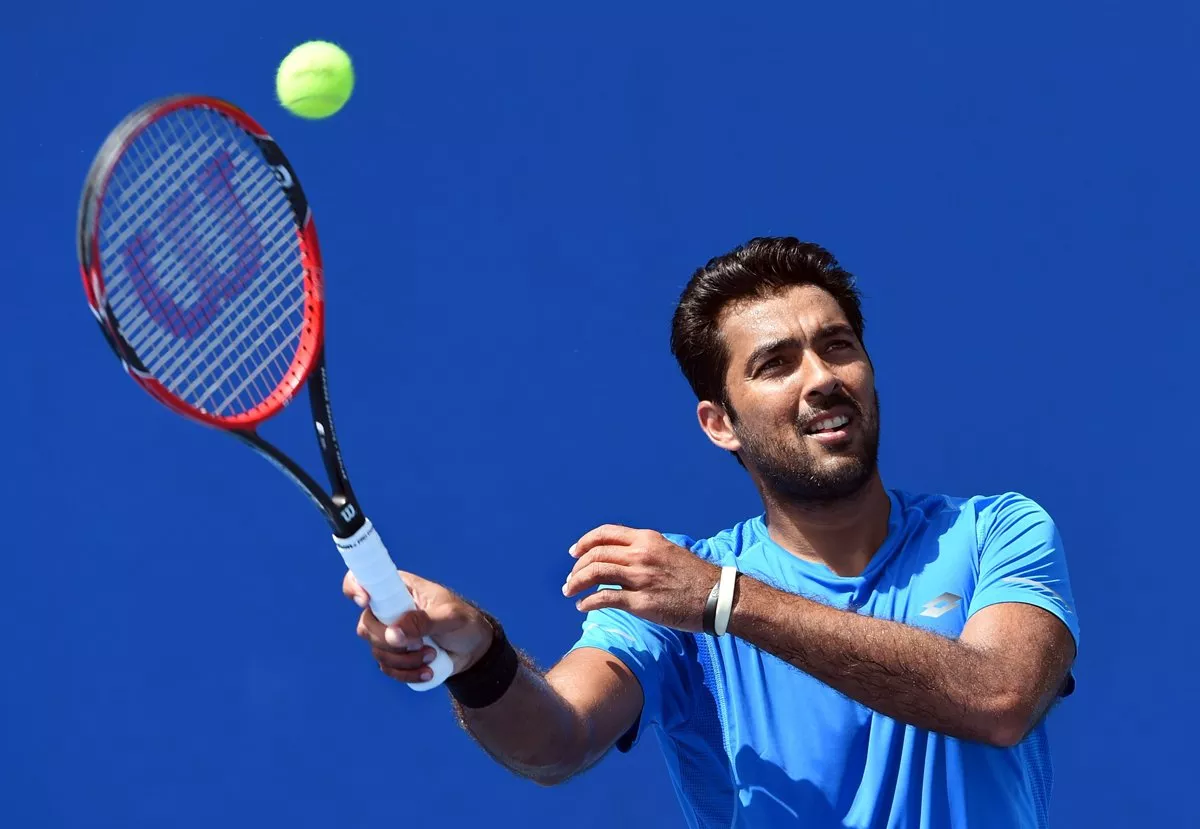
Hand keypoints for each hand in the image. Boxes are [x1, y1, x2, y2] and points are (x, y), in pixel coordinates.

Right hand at [343, 570, 493, 683]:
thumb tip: (392, 634)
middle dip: (390, 642)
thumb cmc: (465, 622)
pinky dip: (406, 674)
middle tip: (419, 644)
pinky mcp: (396, 654)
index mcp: (400, 588)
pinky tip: (428, 672)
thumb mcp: (450, 618)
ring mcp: (390, 633)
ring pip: (377, 650)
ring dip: (403, 660)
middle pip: (366, 625)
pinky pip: (387, 668)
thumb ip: (423, 622)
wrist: (475, 649)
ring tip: (432, 655)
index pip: (366, 579)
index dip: (355, 587)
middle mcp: (390, 609)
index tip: (365, 601)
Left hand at [562, 524, 720, 631]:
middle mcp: (641, 555)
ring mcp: (640, 578)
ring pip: (595, 573)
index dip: (585, 542)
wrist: (717, 596)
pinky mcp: (641, 602)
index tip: (574, 552)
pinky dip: (588, 602)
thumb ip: (644, 550)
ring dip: (576, 582)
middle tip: (570, 578)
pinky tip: (583, 607)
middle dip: (577, 566)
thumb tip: (621, 557)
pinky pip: (604, 598)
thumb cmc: (694, 576)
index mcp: (647, 539)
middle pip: (596, 554)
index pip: (606, 533)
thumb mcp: (668, 551)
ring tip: (569, 591)